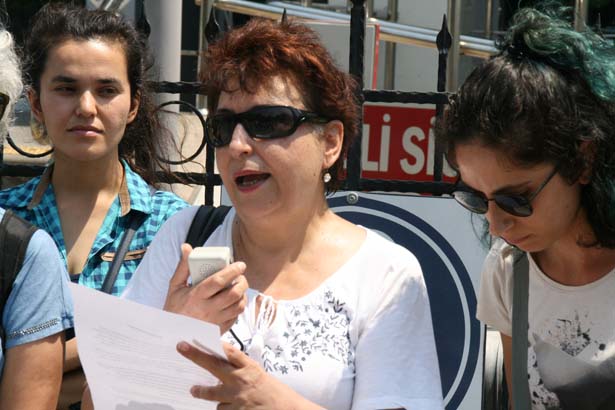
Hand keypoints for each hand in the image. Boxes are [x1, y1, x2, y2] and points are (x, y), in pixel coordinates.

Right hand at [164, 244, 247, 332]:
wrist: (171, 335)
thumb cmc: (174, 309)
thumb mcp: (175, 287)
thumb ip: (183, 267)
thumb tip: (187, 247)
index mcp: (196, 296)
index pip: (219, 281)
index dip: (232, 271)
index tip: (240, 265)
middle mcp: (207, 310)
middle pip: (234, 294)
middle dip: (242, 282)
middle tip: (241, 276)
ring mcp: (215, 322)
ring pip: (238, 306)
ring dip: (243, 294)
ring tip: (239, 287)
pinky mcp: (220, 330)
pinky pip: (236, 317)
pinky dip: (238, 306)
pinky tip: (234, 301)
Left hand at [176, 341, 323, 409]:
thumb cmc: (273, 392)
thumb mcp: (258, 374)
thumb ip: (240, 368)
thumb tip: (220, 359)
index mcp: (249, 368)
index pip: (229, 352)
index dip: (213, 344)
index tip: (197, 338)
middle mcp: (241, 381)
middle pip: (214, 366)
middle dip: (196, 356)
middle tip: (182, 349)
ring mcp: (237, 398)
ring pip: (213, 394)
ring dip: (208, 393)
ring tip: (196, 390)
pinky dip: (223, 407)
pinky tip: (231, 406)